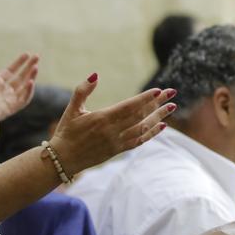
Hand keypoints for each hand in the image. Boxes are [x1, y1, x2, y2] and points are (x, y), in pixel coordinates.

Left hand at [0, 51, 38, 129]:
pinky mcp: (12, 107)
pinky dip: (29, 91)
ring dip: (31, 77)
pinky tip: (31, 82)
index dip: (20, 62)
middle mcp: (5, 90)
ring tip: (36, 67)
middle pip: (21, 76)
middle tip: (37, 56)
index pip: (12, 70)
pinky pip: (24, 99)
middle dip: (29, 67)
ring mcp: (10, 99)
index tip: (27, 54)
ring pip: (25, 86)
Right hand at [46, 73, 176, 175]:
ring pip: (143, 129)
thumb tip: (95, 75)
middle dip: (158, 104)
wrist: (62, 160)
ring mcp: (116, 142)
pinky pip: (139, 141)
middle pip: (140, 116)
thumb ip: (82, 91)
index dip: (145, 99)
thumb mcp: (71, 109)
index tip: (159, 90)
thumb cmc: (66, 132)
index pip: (129, 107)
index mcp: (102, 119)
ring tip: (172, 107)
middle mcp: (112, 131)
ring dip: (159, 117)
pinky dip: (151, 133)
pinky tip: (162, 126)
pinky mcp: (117, 151)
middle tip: (172, 93)